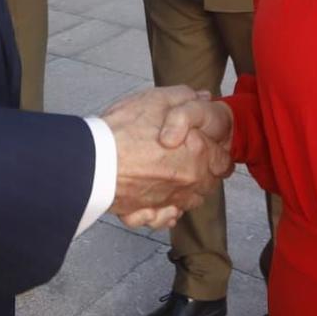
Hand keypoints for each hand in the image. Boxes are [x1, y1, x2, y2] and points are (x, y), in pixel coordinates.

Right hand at [101, 87, 230, 229]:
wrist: (93, 161)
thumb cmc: (124, 130)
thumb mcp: (156, 99)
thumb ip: (185, 97)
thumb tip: (203, 97)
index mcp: (198, 154)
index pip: (224, 160)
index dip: (216, 150)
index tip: (205, 145)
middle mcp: (189, 181)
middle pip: (209, 183)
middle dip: (202, 172)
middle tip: (186, 159)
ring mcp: (169, 200)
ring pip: (188, 201)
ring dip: (185, 191)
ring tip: (169, 177)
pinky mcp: (147, 213)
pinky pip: (164, 218)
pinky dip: (164, 212)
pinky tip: (157, 202)